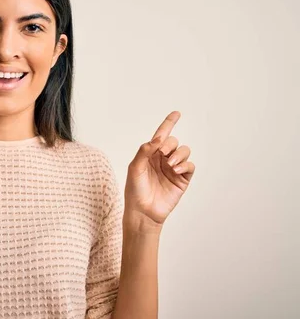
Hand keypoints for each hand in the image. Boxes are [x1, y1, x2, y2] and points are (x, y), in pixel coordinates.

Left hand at [124, 111, 195, 232]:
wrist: (143, 212)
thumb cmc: (135, 190)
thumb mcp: (135, 167)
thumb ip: (144, 151)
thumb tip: (158, 138)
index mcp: (150, 154)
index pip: (161, 136)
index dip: (169, 123)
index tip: (176, 113)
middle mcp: (163, 159)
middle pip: (173, 142)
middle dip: (170, 144)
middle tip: (164, 153)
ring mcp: (174, 169)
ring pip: (184, 151)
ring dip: (179, 154)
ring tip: (170, 165)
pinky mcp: (182, 179)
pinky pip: (190, 166)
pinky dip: (185, 165)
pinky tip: (176, 170)